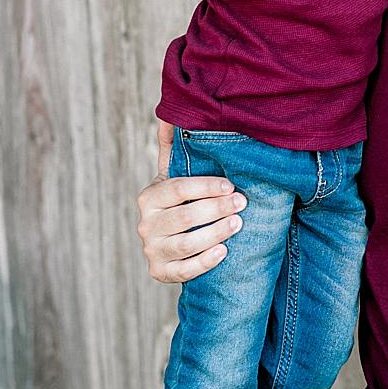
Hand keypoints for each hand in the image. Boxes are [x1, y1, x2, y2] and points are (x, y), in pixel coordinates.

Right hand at [135, 141, 246, 283]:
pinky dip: (205, 261)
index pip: (177, 189)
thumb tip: (169, 115)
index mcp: (148, 197)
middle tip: (242, 203)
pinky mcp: (160, 273)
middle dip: (217, 208)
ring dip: (215, 232)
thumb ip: (173, 147)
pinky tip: (224, 251)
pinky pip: (184, 270)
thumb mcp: (174, 175)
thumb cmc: (181, 202)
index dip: (205, 187)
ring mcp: (152, 251)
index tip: (230, 185)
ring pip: (186, 243)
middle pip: (184, 216)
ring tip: (238, 223)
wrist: (171, 241)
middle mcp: (145, 225)